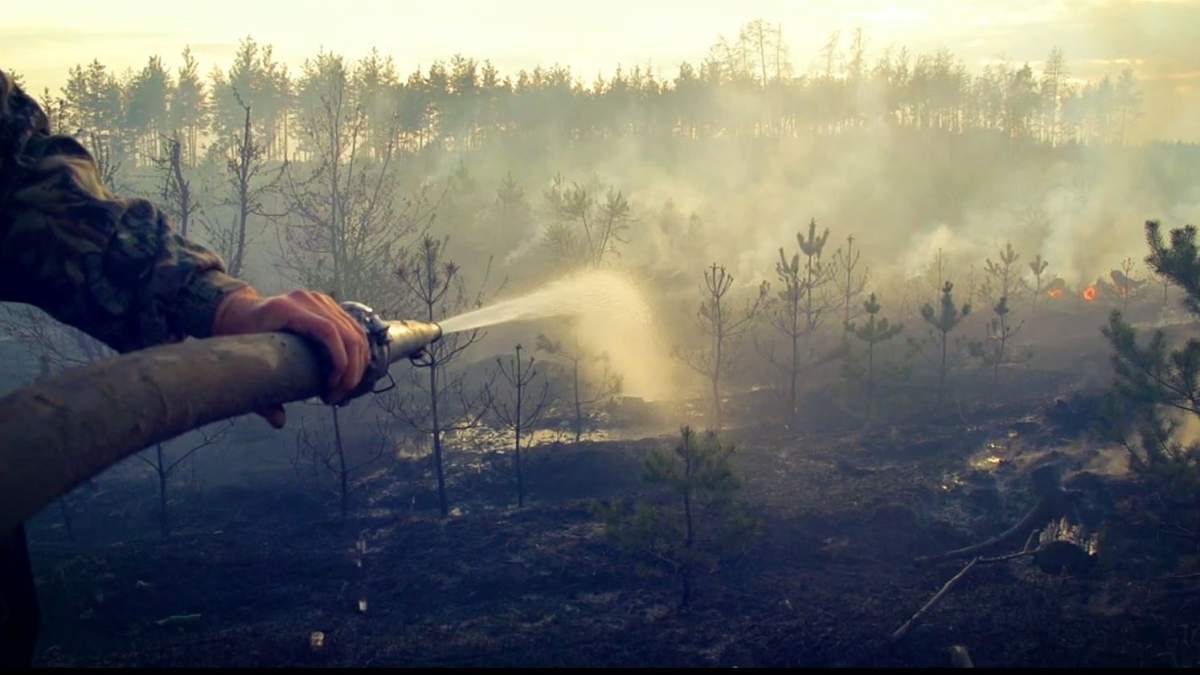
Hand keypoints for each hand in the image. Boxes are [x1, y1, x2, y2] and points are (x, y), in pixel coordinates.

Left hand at [211, 286, 369, 426]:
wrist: (240, 310)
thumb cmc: (241, 335)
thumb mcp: (244, 362)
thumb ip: (260, 393)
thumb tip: (278, 421)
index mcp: (287, 309)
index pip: (327, 330)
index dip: (340, 359)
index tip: (335, 385)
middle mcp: (308, 300)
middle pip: (347, 333)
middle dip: (352, 369)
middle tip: (340, 395)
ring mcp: (321, 300)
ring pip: (355, 331)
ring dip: (358, 363)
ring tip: (344, 388)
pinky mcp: (328, 305)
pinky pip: (353, 328)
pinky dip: (358, 352)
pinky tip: (351, 372)